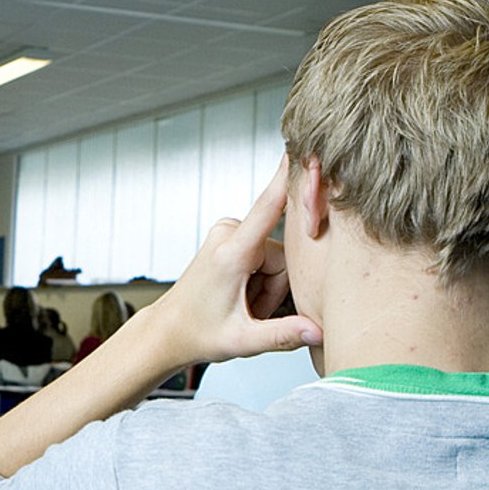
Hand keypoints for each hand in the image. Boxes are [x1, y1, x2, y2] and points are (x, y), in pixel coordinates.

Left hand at [150, 157, 321, 367]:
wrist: (169, 330)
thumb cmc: (199, 333)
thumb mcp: (242, 342)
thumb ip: (282, 335)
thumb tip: (318, 332)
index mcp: (232, 252)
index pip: (269, 206)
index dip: (288, 177)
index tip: (305, 147)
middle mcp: (230, 233)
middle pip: (285, 256)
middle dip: (276, 288)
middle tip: (250, 312)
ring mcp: (230, 231)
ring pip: (278, 258)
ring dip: (269, 287)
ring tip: (244, 306)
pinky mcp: (233, 234)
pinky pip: (268, 256)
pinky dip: (262, 280)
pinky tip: (244, 296)